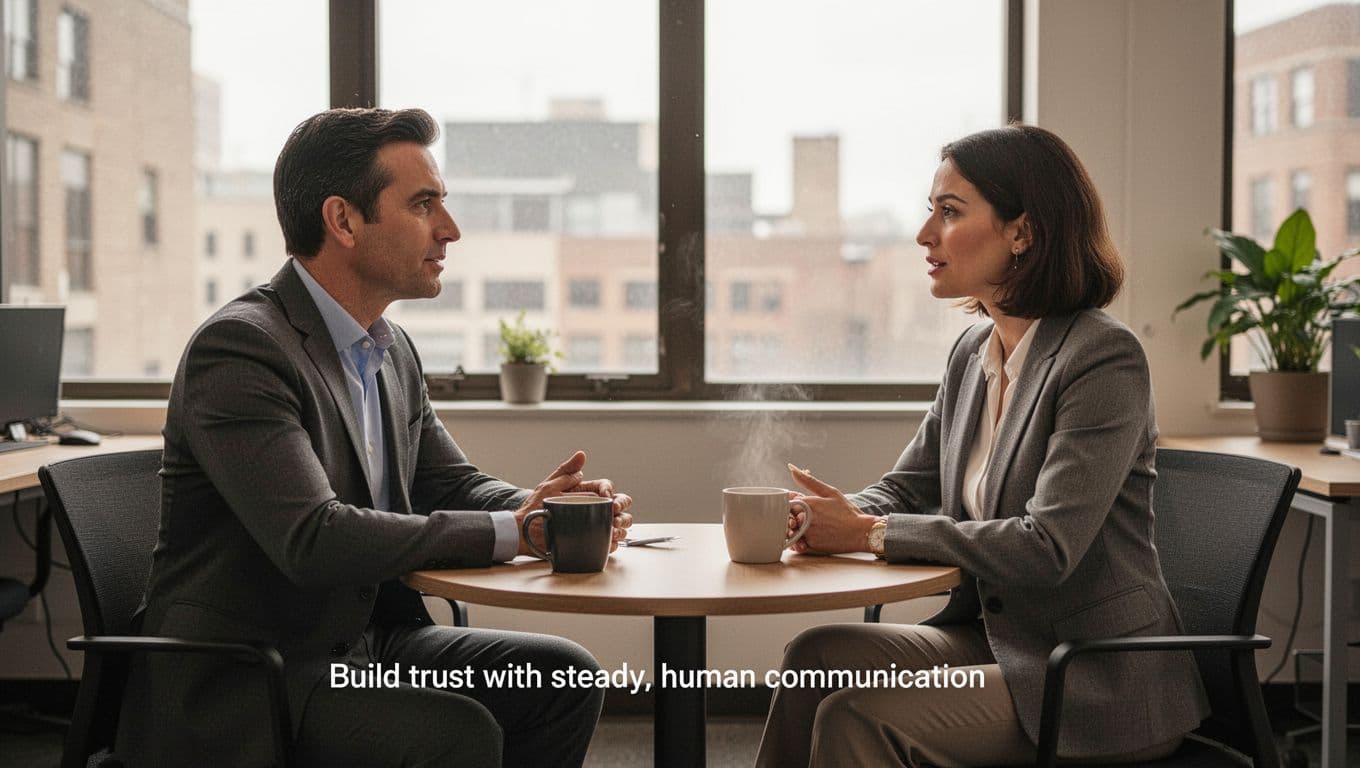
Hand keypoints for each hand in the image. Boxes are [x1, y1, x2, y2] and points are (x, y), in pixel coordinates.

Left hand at [515, 451, 634, 554]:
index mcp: (585, 493)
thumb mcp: (548, 485)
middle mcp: (593, 508)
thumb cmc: (535, 507)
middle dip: (622, 508)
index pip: (607, 487)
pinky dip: (614, 542)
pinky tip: (609, 540)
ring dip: (621, 525)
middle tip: (614, 514)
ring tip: (613, 529)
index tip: (607, 497)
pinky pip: (610, 543)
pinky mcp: (592, 541)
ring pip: (619, 524)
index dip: (610, 491)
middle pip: (619, 504)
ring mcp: (594, 525)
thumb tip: (581, 455)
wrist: (525, 532)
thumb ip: (566, 470)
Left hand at [786, 463, 877, 554]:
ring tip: (814, 528)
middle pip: (786, 517)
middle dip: (793, 517)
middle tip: (813, 518)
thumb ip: (808, 481)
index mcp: (806, 503)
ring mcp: (806, 534)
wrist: (860, 532)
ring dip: (796, 529)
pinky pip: (796, 544)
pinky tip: (813, 537)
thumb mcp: (829, 492)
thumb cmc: (846, 512)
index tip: (805, 507)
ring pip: (790, 531)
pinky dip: (800, 541)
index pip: (786, 502)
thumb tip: (792, 468)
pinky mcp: (809, 546)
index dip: (794, 504)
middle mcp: (803, 519)